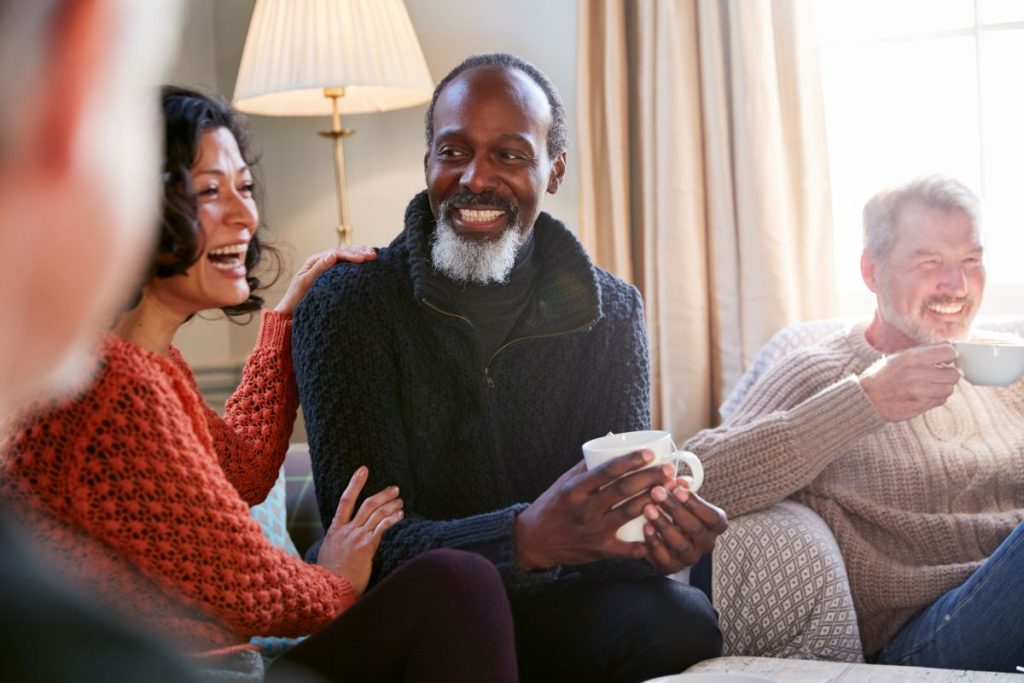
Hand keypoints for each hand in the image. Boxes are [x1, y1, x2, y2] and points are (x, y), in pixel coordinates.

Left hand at [274, 246, 376, 314]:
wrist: (291, 311)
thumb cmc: (296, 298)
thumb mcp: (305, 282)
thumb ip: (319, 268)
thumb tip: (332, 254)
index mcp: (315, 261)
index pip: (336, 254)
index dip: (350, 255)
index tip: (363, 259)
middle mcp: (322, 261)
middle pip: (343, 252)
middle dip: (359, 252)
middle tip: (373, 255)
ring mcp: (328, 268)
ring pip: (346, 257)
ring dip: (360, 254)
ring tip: (374, 254)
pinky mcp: (332, 276)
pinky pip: (346, 266)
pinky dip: (357, 262)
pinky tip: (366, 261)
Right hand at [316, 466, 402, 596]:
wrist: (328, 589)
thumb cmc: (329, 577)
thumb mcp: (328, 555)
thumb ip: (337, 543)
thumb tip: (343, 541)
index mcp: (335, 530)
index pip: (345, 500)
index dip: (355, 483)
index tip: (363, 470)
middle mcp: (346, 530)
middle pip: (366, 504)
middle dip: (382, 494)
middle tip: (394, 489)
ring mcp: (356, 537)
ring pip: (376, 514)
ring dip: (391, 506)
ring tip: (400, 501)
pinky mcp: (366, 546)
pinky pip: (381, 527)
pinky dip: (392, 519)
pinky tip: (400, 515)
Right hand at [513, 450, 675, 570]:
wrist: (534, 540)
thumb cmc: (553, 506)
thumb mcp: (564, 482)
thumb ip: (587, 464)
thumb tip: (612, 440)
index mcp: (575, 489)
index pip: (606, 471)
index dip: (630, 461)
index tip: (649, 453)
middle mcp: (584, 509)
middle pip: (622, 490)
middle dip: (649, 478)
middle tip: (669, 471)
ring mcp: (593, 531)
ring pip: (628, 514)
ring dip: (652, 501)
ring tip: (671, 492)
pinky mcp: (600, 550)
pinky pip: (627, 548)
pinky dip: (646, 541)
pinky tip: (662, 532)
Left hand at [641, 480, 727, 573]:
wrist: (665, 537)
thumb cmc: (677, 511)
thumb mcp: (682, 498)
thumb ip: (681, 489)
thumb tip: (678, 481)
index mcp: (715, 525)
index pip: (713, 517)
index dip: (696, 503)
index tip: (677, 489)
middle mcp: (706, 543)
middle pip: (695, 529)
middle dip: (675, 509)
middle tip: (657, 493)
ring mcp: (690, 557)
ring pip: (681, 545)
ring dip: (663, 525)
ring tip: (648, 509)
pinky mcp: (673, 567)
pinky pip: (664, 558)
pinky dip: (654, 543)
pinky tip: (645, 528)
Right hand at [859, 342, 958, 421]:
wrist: (867, 397)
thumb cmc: (882, 375)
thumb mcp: (899, 356)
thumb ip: (924, 351)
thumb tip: (949, 347)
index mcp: (914, 358)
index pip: (949, 352)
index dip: (949, 355)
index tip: (946, 358)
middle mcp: (919, 374)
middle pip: (954, 374)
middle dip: (950, 374)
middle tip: (942, 373)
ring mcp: (920, 392)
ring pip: (949, 389)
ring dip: (943, 387)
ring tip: (931, 385)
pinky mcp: (920, 406)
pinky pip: (940, 401)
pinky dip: (936, 398)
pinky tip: (924, 394)